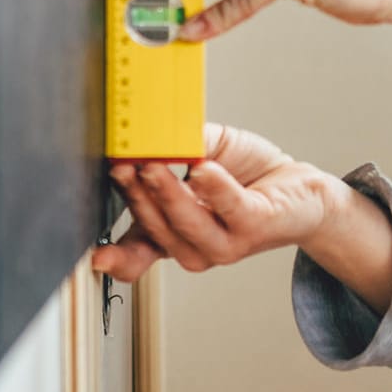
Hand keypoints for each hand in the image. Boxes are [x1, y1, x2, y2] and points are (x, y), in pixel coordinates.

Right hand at [92, 122, 332, 279]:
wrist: (297, 188)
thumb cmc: (244, 175)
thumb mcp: (199, 156)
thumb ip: (172, 148)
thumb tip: (147, 132)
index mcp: (171, 232)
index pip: (135, 252)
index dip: (115, 258)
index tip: (95, 257)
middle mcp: (193, 246)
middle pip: (155, 227)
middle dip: (136, 195)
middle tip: (123, 164)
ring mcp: (224, 242)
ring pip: (186, 223)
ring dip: (168, 193)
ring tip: (154, 163)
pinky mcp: (254, 227)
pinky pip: (230, 209)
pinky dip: (214, 188)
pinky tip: (203, 169)